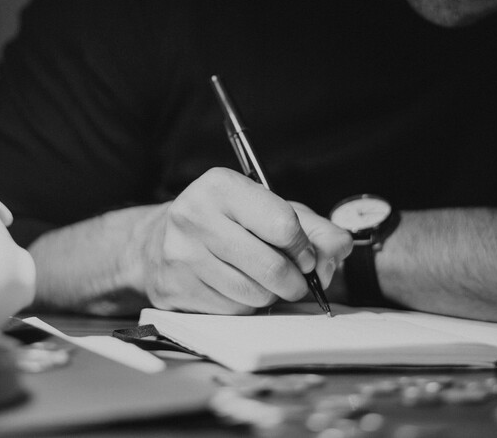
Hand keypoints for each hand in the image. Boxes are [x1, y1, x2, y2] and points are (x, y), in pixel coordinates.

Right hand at [133, 167, 351, 313]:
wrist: (157, 242)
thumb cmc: (225, 223)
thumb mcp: (269, 209)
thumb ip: (314, 228)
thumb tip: (339, 250)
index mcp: (221, 186)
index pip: (282, 223)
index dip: (304, 247)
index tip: (305, 256)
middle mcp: (195, 215)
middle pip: (271, 267)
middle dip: (294, 281)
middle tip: (295, 280)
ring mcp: (181, 255)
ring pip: (254, 294)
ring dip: (270, 295)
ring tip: (262, 281)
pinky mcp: (175, 288)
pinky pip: (233, 310)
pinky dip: (245, 305)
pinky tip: (236, 288)